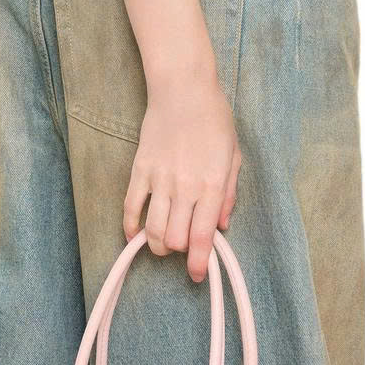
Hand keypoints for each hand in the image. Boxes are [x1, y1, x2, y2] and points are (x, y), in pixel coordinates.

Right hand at [124, 61, 240, 279]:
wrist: (183, 89)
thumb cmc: (214, 119)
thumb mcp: (233, 156)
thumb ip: (229, 194)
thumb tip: (222, 225)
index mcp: (212, 185)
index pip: (203, 236)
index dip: (200, 262)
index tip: (199, 275)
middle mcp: (184, 187)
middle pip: (174, 239)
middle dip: (180, 252)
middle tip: (184, 247)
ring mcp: (159, 179)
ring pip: (152, 230)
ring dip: (157, 244)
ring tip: (163, 244)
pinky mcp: (140, 170)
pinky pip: (131, 207)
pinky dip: (131, 227)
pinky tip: (136, 235)